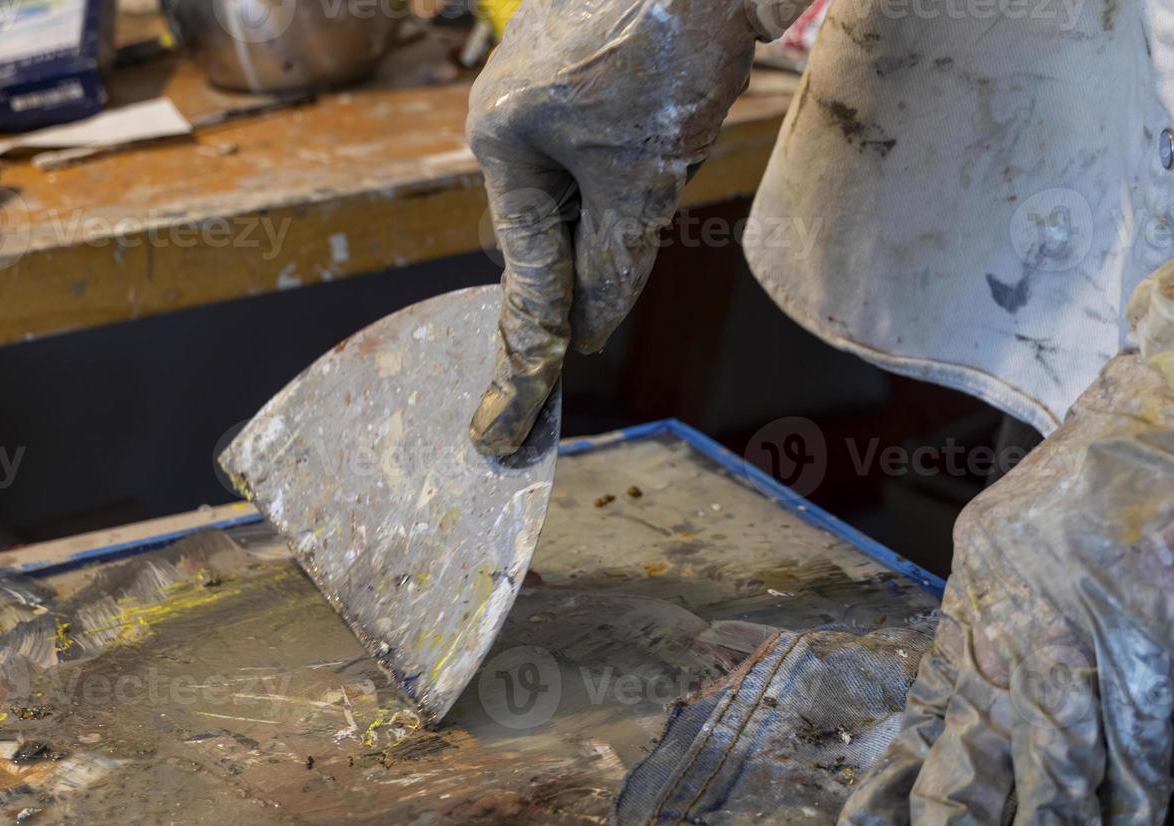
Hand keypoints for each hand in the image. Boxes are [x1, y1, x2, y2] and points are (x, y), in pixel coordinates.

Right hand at [465, 1, 807, 453]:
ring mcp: (532, 86)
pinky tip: (670, 121)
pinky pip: (588, 146)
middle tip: (626, 250)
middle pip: (542, 230)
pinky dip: (627, 161)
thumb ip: (613, 259)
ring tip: (672, 139)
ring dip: (620, 199)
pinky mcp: (569, 67)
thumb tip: (586, 330)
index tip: (504, 426)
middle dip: (589, 253)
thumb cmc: (668, 51)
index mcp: (501, 142)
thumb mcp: (645, 176)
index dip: (528, 353)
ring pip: (573, 188)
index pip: (525, 273)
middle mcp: (502, 115)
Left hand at [835, 256, 1173, 825]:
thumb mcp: (1017, 548)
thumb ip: (999, 619)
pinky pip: (1135, 753)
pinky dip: (1127, 820)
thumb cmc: (1104, 484)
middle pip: (972, 754)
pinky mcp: (1149, 642)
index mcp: (974, 604)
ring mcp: (1079, 638)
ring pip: (1052, 775)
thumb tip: (988, 689)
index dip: (893, 780)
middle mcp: (1012, 629)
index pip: (926, 711)